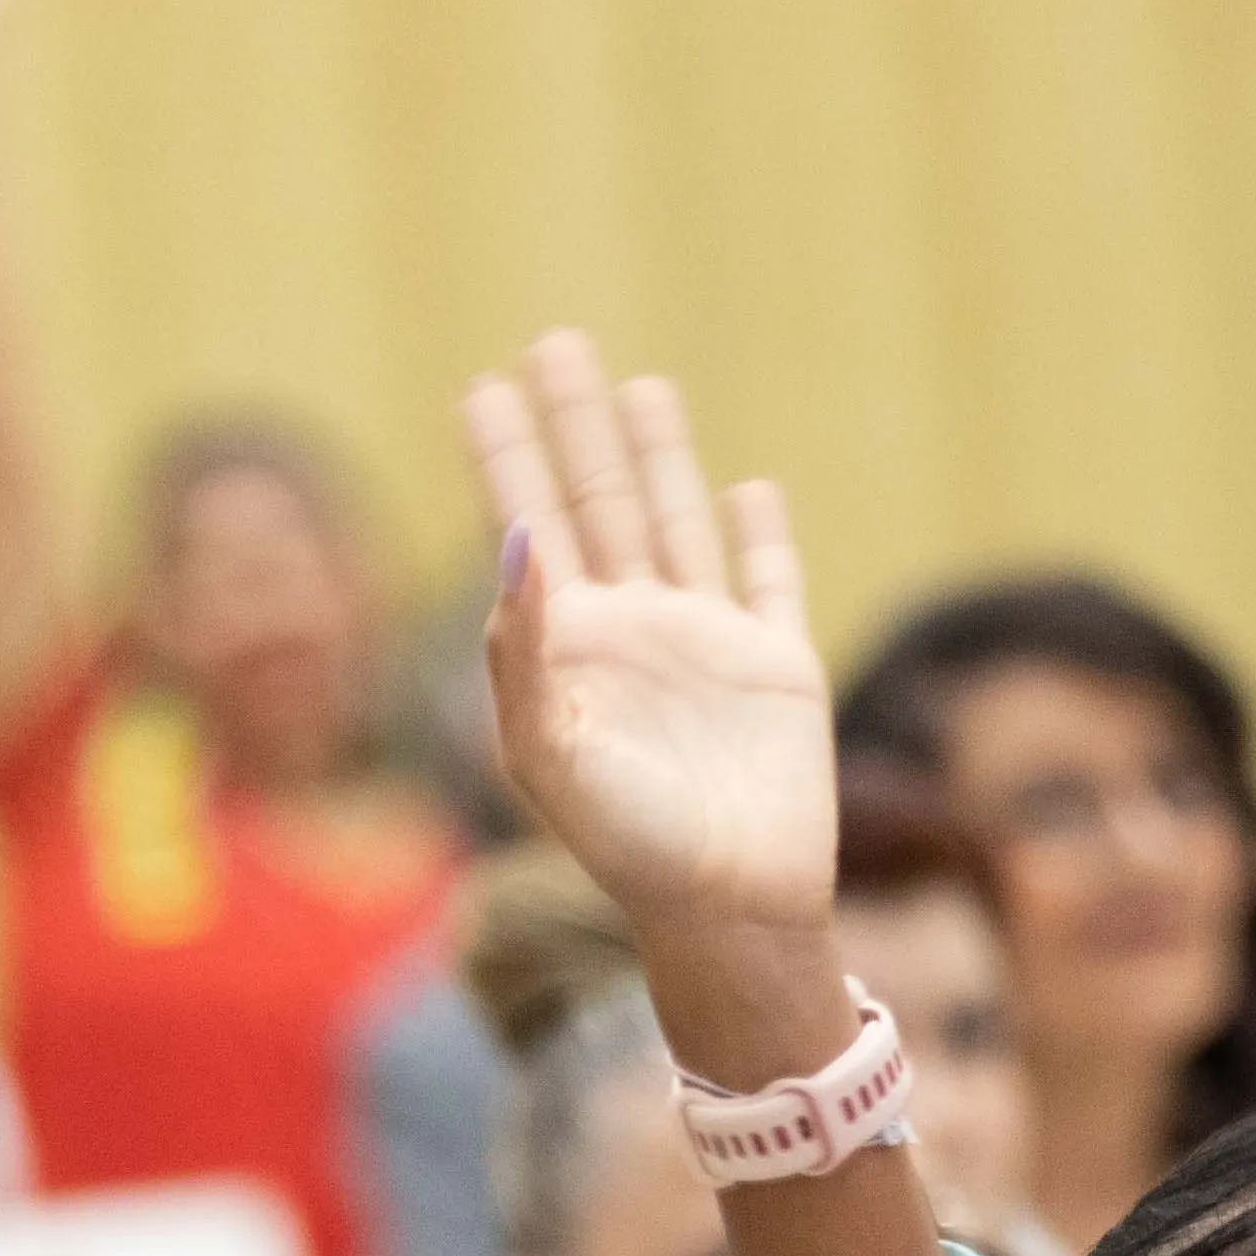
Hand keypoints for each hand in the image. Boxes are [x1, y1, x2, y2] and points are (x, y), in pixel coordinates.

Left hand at [464, 332, 837, 968]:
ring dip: (656, 457)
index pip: (525, 529)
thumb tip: (512, 539)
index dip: (505, 459)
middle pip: (596, 504)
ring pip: (676, 522)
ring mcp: (704, 645)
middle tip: (552, 345)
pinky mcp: (777, 665)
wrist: (728, 910)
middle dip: (574, 427)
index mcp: (566, 649)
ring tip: (636, 387)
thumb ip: (522, 647)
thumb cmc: (626, 846)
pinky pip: (768, 582)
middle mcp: (630, 634)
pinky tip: (747, 489)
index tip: (479, 389)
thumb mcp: (548, 751)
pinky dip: (759, 533)